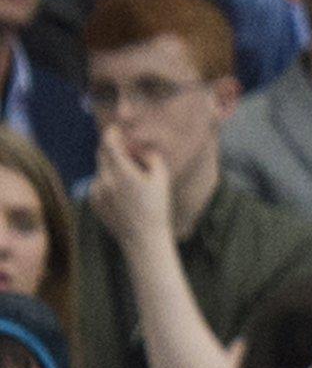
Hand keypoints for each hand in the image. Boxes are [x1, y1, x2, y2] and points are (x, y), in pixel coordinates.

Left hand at [88, 125, 174, 250]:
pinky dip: (108, 181)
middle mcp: (105, 179)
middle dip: (112, 148)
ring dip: (112, 166)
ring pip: (101, 168)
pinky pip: (98, 182)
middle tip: (126, 151)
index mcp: (122, 172)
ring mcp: (97, 190)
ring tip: (130, 180)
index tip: (117, 129)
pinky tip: (124, 195)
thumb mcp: (162, 179)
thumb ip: (150, 156)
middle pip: (101, 152)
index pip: (109, 142)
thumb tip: (138, 147)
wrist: (143, 238)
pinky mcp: (94, 200)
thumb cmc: (157, 208)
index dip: (112, 132)